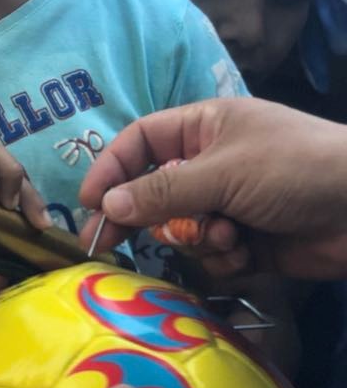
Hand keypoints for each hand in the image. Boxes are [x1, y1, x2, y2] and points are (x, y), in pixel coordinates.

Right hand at [79, 99, 346, 279]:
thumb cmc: (297, 169)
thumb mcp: (224, 172)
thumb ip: (162, 190)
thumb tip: (106, 206)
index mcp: (205, 128)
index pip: (140, 143)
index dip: (111, 170)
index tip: (90, 204)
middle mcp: (213, 165)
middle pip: (154, 193)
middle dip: (150, 218)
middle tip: (114, 243)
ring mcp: (231, 205)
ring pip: (182, 230)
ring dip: (198, 239)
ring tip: (228, 237)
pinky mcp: (250, 242)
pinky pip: (212, 256)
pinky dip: (225, 259)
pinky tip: (249, 254)